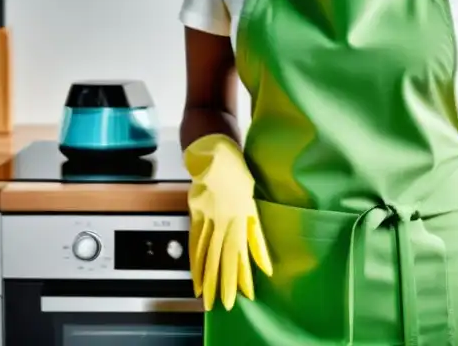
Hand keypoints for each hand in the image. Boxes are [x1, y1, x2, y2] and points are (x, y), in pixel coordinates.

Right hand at [184, 134, 272, 310]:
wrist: (213, 153)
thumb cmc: (237, 173)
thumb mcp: (253, 199)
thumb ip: (255, 232)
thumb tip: (264, 259)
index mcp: (240, 214)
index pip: (241, 252)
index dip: (244, 274)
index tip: (247, 293)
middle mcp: (222, 219)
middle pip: (221, 257)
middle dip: (223, 282)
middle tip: (225, 304)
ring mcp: (206, 218)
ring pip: (205, 253)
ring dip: (206, 277)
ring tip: (207, 298)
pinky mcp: (195, 214)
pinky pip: (194, 242)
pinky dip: (194, 262)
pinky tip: (195, 276)